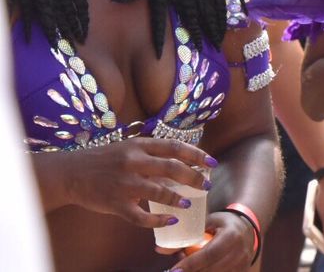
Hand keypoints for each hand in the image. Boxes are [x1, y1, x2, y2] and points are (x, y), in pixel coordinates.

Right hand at [64, 137, 213, 226]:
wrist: (69, 173)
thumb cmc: (103, 160)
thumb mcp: (127, 148)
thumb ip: (151, 152)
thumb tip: (181, 160)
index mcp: (138, 145)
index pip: (175, 147)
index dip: (197, 155)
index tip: (212, 163)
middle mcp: (133, 162)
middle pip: (172, 168)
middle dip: (194, 177)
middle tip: (205, 184)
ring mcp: (124, 184)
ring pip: (159, 192)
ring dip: (178, 199)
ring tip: (189, 203)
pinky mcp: (115, 204)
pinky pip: (140, 216)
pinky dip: (158, 219)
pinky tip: (170, 220)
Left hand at [161, 211, 254, 270]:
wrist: (247, 230)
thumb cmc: (224, 224)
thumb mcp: (207, 223)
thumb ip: (186, 235)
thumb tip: (160, 249)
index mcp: (232, 236)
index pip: (209, 253)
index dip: (191, 263)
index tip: (174, 270)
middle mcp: (240, 252)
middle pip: (210, 269)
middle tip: (176, 270)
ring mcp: (242, 265)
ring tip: (186, 268)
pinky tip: (198, 269)